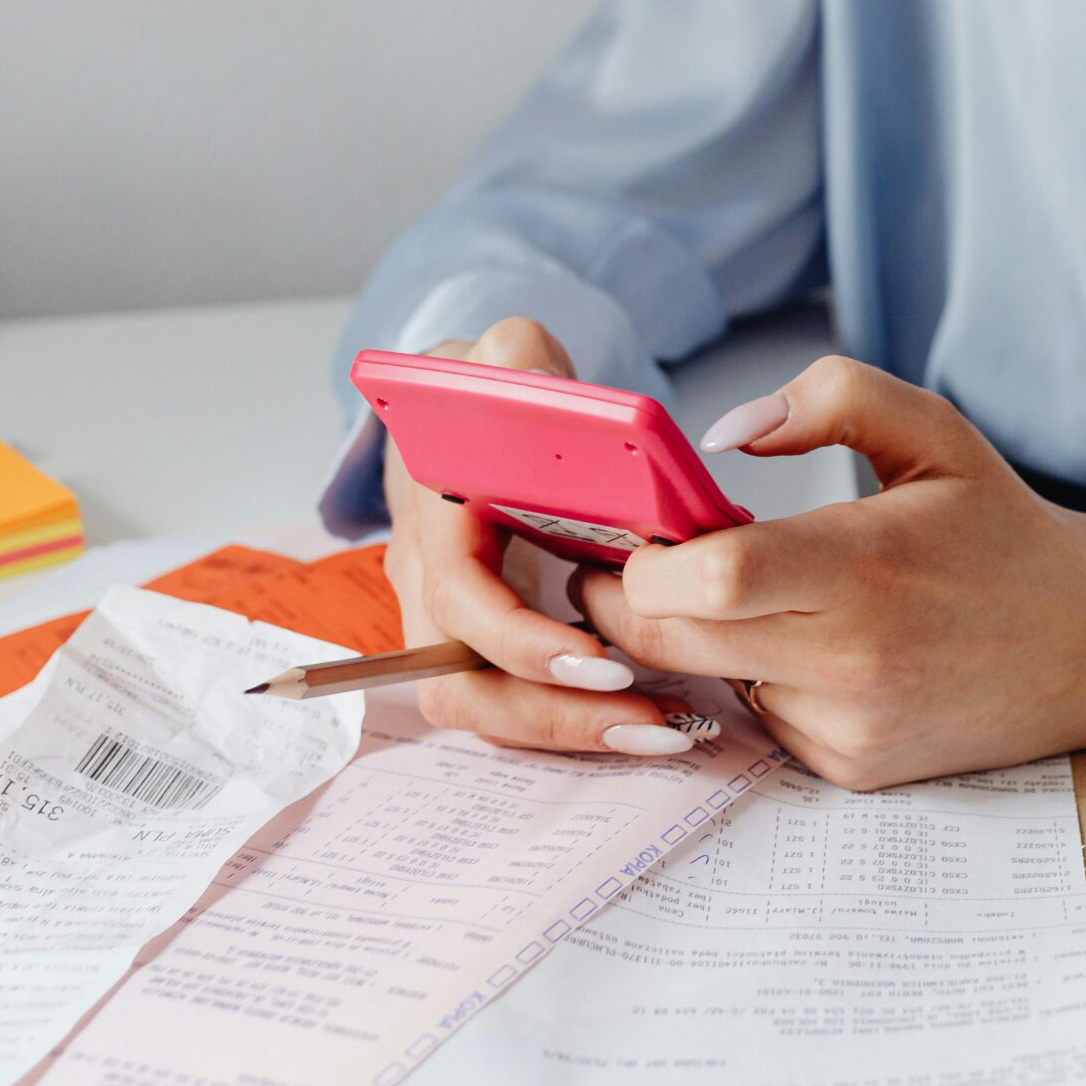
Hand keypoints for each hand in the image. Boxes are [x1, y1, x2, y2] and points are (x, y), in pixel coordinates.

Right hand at [380, 317, 697, 755]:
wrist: (467, 411)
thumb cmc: (497, 387)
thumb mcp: (511, 354)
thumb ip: (522, 361)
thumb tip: (538, 382)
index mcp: (431, 507)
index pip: (459, 597)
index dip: (520, 640)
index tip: (599, 658)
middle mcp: (423, 573)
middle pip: (457, 679)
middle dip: (550, 713)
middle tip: (648, 715)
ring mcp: (442, 614)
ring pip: (478, 706)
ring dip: (565, 730)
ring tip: (661, 728)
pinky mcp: (476, 639)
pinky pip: (508, 701)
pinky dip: (570, 721)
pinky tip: (645, 716)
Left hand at [575, 357, 1085, 789]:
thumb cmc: (996, 526)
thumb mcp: (933, 431)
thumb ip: (828, 399)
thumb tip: (720, 431)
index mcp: (867, 565)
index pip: (712, 578)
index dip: (645, 560)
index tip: (638, 529)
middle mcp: (854, 660)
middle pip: (670, 643)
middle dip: (625, 602)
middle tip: (628, 560)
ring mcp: (849, 727)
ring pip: (704, 683)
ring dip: (693, 641)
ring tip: (739, 594)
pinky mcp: (849, 768)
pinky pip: (756, 718)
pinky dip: (753, 679)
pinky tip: (808, 645)